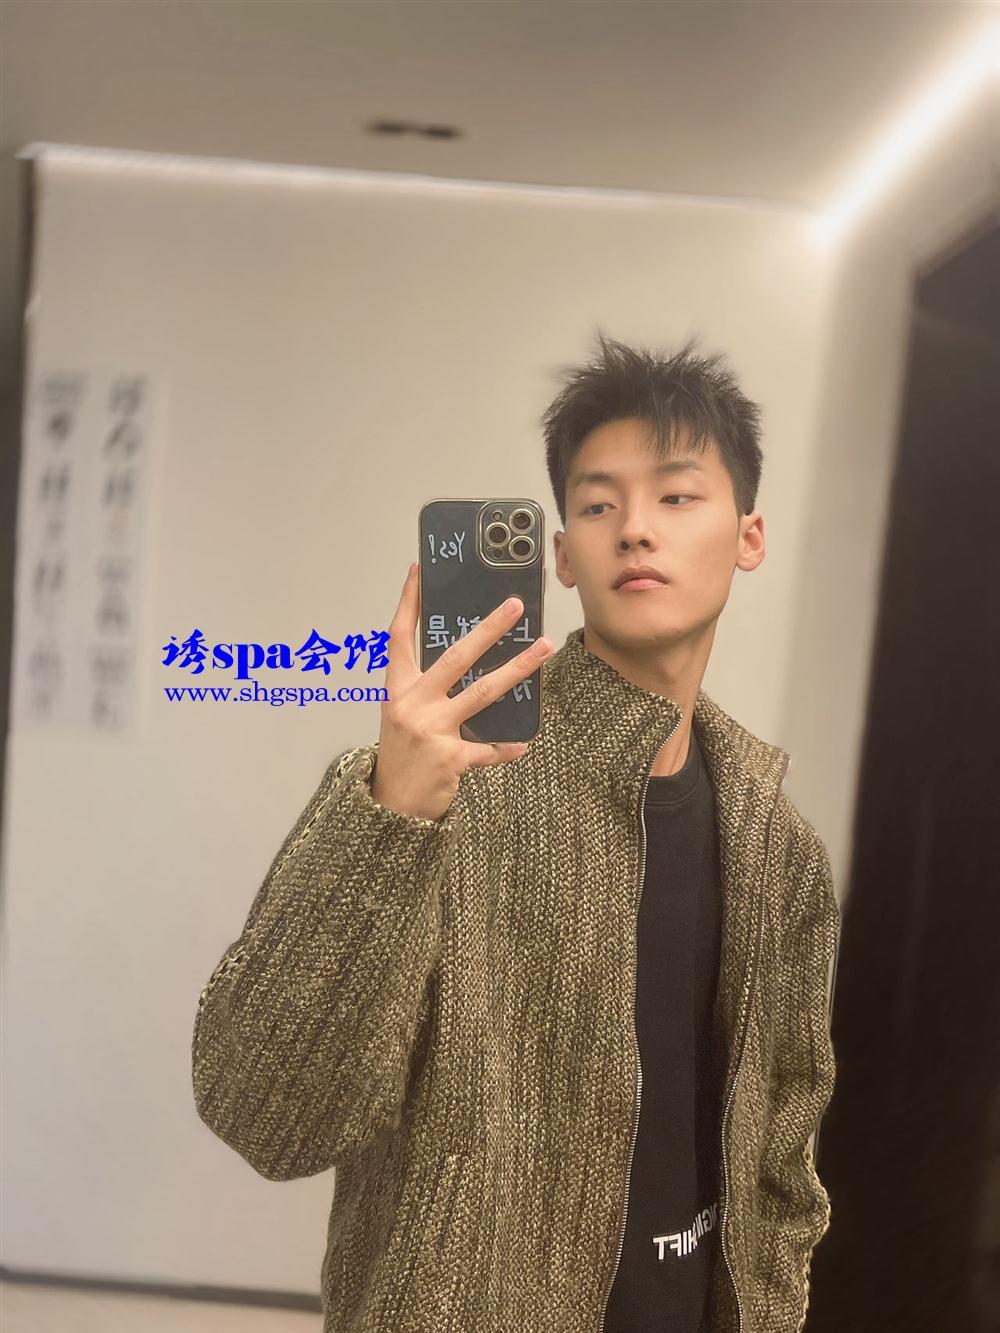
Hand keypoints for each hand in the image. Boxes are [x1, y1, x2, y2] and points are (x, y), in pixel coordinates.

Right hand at [369, 562, 552, 820]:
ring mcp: (431, 730)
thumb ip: (427, 687)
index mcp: (397, 689)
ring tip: (544, 647)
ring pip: (482, 692)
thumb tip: (470, 656)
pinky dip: (505, 748)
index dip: (408, 602)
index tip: (419, 571)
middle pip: (455, 657)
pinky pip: (487, 749)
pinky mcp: (450, 758)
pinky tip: (522, 745)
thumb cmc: (403, 753)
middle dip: (488, 629)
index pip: (399, 636)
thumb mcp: (403, 714)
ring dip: (517, 668)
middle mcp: (412, 704)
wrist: (391, 806)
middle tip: (514, 606)